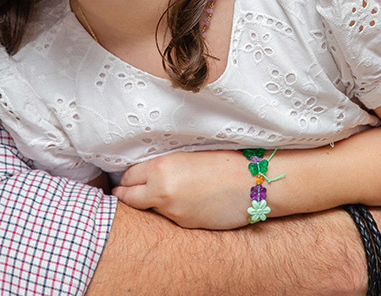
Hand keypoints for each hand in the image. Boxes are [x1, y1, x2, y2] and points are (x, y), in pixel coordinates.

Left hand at [112, 150, 253, 228]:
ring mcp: (173, 212)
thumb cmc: (225, 162)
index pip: (128, 176)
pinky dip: (171, 210)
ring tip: (165, 193)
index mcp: (160, 168)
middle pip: (128, 197)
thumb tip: (146, 170)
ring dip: (150, 203)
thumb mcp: (187, 154)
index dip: (127, 177)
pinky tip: (185, 202)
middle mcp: (162, 192)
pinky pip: (169, 217)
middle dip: (127, 194)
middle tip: (127, 190)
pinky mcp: (185, 225)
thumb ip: (164, 164)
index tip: (127, 178)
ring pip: (149, 209)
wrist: (253, 184)